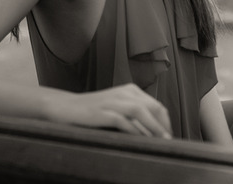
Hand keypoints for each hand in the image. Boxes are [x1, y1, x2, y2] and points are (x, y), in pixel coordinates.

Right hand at [46, 83, 171, 138]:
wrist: (64, 107)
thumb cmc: (92, 111)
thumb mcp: (116, 108)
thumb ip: (133, 115)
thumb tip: (153, 131)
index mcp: (130, 91)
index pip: (156, 106)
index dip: (165, 122)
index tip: (168, 137)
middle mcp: (124, 93)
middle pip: (153, 107)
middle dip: (163, 126)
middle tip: (168, 142)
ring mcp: (113, 101)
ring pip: (141, 112)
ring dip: (153, 128)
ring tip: (161, 142)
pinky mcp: (102, 112)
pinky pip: (123, 121)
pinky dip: (134, 131)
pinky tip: (140, 141)